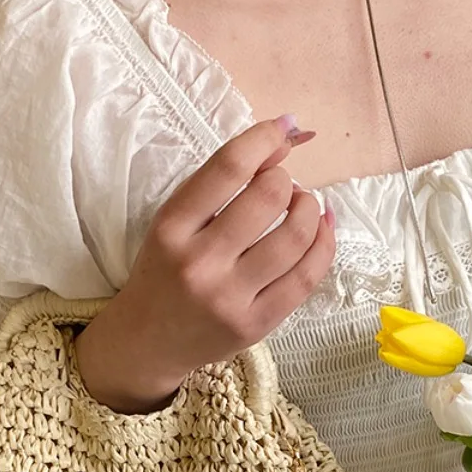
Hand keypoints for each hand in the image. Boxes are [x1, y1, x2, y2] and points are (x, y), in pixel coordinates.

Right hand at [76, 116, 334, 412]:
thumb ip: (220, 183)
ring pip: (295, 237)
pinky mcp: (255, 325)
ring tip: (303, 207)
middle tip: (281, 187)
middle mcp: (199, 263)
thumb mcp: (175, 223)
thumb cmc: (163, 272)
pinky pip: (306, 277)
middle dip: (285, 181)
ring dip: (310, 209)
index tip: (282, 129)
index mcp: (171, 229)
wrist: (147, 342)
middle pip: (268, 198)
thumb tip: (284, 138)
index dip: (264, 139)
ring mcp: (229, 298)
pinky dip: (324, 244)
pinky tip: (322, 229)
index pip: (228, 168)